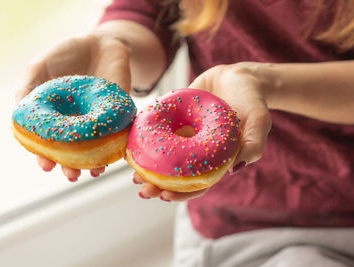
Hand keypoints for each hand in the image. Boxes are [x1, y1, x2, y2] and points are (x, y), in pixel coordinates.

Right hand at [16, 32, 130, 180]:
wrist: (102, 41)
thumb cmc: (67, 53)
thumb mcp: (40, 67)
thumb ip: (28, 88)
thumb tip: (18, 113)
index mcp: (56, 116)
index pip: (49, 142)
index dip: (46, 156)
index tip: (46, 165)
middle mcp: (76, 123)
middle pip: (73, 151)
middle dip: (70, 166)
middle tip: (71, 175)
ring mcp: (97, 120)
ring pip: (95, 148)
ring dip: (93, 163)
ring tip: (92, 172)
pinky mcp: (118, 114)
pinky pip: (118, 135)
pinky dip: (116, 147)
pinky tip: (113, 157)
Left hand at [135, 62, 271, 200]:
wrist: (238, 75)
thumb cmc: (252, 99)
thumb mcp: (259, 120)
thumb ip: (253, 143)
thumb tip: (235, 169)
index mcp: (217, 160)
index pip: (198, 184)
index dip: (182, 193)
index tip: (164, 196)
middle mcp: (198, 152)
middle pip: (176, 175)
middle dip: (158, 185)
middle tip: (142, 188)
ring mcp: (185, 136)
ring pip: (163, 157)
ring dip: (147, 166)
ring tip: (132, 172)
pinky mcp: (176, 119)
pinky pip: (159, 132)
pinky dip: (146, 140)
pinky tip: (133, 143)